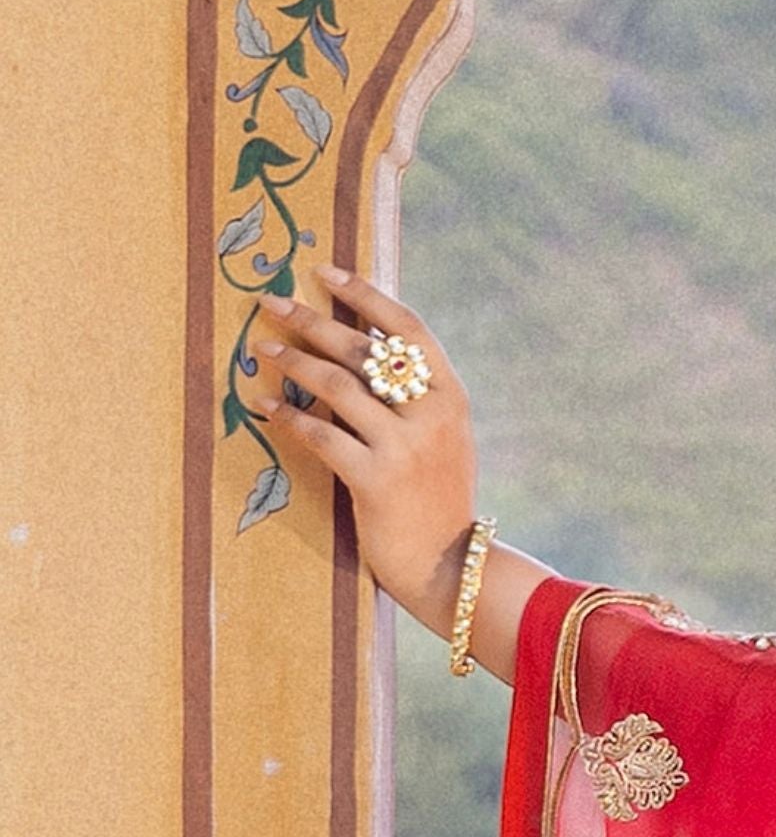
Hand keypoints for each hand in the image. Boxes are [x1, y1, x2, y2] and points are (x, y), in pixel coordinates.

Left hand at [242, 271, 479, 634]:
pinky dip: (288, 416)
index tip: (325, 271)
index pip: (408, 328)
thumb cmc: (438, 499)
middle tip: (273, 302)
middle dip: (312, 320)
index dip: (365, 295)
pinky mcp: (376, 480)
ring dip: (293, 360)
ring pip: (338, 386)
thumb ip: (414, 396)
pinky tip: (265, 404)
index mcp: (450, 397)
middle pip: (364, 350)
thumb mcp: (442, 438)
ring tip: (264, 346)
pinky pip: (321, 435)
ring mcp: (404, 448)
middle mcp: (430, 415)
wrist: (450, 565)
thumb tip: (364, 346)